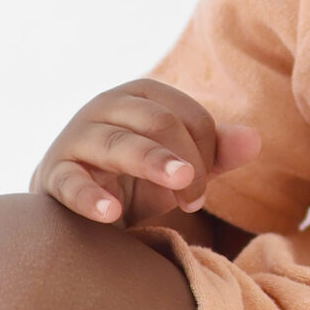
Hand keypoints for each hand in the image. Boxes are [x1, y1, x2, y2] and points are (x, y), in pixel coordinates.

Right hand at [30, 79, 260, 227]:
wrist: (75, 205)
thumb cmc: (134, 180)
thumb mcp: (179, 167)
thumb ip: (215, 153)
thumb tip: (255, 140)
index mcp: (142, 96)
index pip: (186, 114)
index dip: (205, 152)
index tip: (200, 192)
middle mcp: (107, 106)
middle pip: (158, 121)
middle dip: (186, 160)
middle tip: (196, 201)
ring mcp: (76, 137)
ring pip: (117, 143)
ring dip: (150, 162)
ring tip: (178, 185)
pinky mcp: (54, 174)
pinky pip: (71, 182)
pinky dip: (90, 197)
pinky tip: (111, 214)